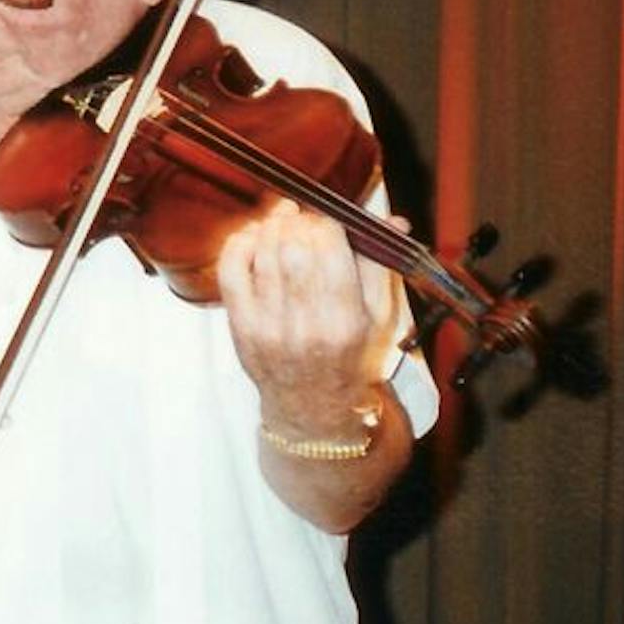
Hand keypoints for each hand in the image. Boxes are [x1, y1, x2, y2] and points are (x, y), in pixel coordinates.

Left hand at [216, 198, 401, 433]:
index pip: (329, 248)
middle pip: (292, 247)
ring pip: (261, 254)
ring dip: (270, 228)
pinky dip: (239, 245)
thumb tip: (392, 220)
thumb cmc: (350, 355)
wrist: (313, 404)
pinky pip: (230, 271)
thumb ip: (380, 264)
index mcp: (345, 320)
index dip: (325, 222)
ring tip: (280, 222)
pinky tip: (253, 237)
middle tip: (302, 219)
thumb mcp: (378, 315)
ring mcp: (268, 327)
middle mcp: (306, 325)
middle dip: (297, 223)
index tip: (327, 221)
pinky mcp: (240, 327)